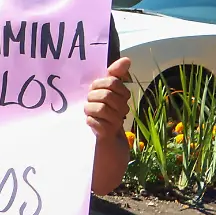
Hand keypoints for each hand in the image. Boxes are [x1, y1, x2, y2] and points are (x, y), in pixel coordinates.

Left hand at [86, 57, 132, 194]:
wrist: (103, 155)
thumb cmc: (99, 123)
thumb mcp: (100, 99)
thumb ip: (111, 78)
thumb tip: (126, 59)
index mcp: (119, 99)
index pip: (113, 81)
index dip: (100, 83)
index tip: (93, 89)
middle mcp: (121, 110)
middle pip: (107, 93)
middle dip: (93, 97)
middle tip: (89, 105)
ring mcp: (115, 124)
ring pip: (100, 107)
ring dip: (90, 111)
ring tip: (88, 116)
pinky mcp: (108, 138)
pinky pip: (97, 123)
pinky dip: (90, 123)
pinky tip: (90, 126)